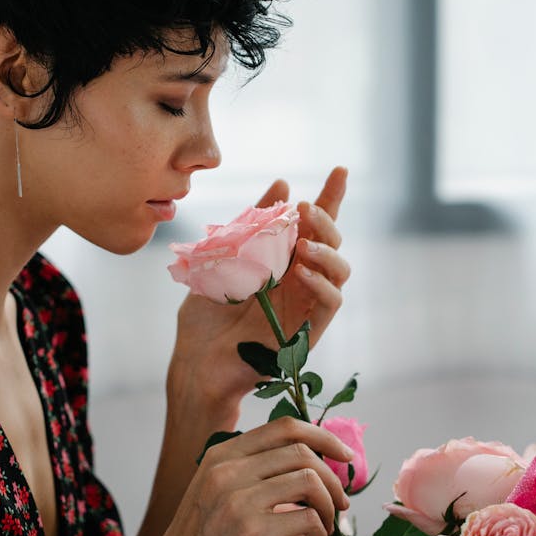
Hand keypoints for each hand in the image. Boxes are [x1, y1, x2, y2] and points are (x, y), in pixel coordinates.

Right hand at [149, 417, 351, 535]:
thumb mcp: (213, 491)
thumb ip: (247, 472)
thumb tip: (304, 464)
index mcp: (221, 454)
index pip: (284, 426)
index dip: (322, 436)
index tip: (344, 456)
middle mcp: (229, 470)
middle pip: (302, 452)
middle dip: (333, 476)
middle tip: (341, 502)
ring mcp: (238, 500)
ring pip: (309, 481)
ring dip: (330, 504)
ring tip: (328, 526)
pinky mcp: (251, 533)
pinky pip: (306, 518)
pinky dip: (321, 531)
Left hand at [168, 167, 350, 415]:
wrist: (195, 365)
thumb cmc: (204, 318)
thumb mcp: (223, 260)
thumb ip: (252, 224)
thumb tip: (282, 184)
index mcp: (281, 262)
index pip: (313, 225)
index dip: (330, 197)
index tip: (340, 170)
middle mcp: (300, 281)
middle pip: (332, 243)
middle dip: (327, 220)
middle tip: (306, 208)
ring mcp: (306, 306)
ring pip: (340, 271)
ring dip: (328, 251)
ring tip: (305, 244)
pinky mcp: (308, 332)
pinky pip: (331, 304)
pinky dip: (322, 284)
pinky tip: (304, 273)